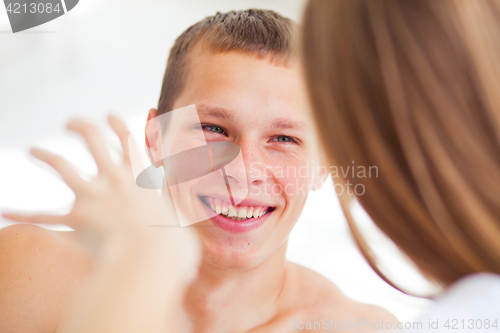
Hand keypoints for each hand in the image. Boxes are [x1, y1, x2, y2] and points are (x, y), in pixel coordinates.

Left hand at [3, 115, 199, 266]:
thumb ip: (177, 221)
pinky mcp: (76, 217)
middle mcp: (116, 177)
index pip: (128, 139)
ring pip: (63, 165)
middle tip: (69, 124)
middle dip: (80, 126)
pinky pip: (44, 215)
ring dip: (45, 154)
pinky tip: (5, 211)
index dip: (117, 124)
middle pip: (92, 138)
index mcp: (141, 175)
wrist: (152, 255)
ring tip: (34, 150)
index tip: (107, 116)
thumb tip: (186, 234)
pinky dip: (24, 213)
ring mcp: (94, 194)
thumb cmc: (173, 242)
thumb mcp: (181, 222)